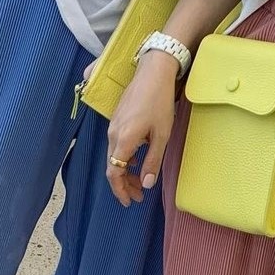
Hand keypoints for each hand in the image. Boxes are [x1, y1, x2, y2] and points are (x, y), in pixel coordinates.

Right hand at [105, 51, 179, 206]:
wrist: (152, 73)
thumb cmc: (159, 102)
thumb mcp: (162, 135)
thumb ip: (152, 161)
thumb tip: (146, 184)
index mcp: (123, 140)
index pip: (114, 173)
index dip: (120, 191)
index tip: (130, 202)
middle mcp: (113, 134)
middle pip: (112, 167)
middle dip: (124, 184)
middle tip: (139, 195)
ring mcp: (113, 125)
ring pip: (113, 156)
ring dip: (124, 171)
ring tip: (139, 180)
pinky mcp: (116, 119)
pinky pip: (115, 145)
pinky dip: (123, 158)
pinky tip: (136, 159)